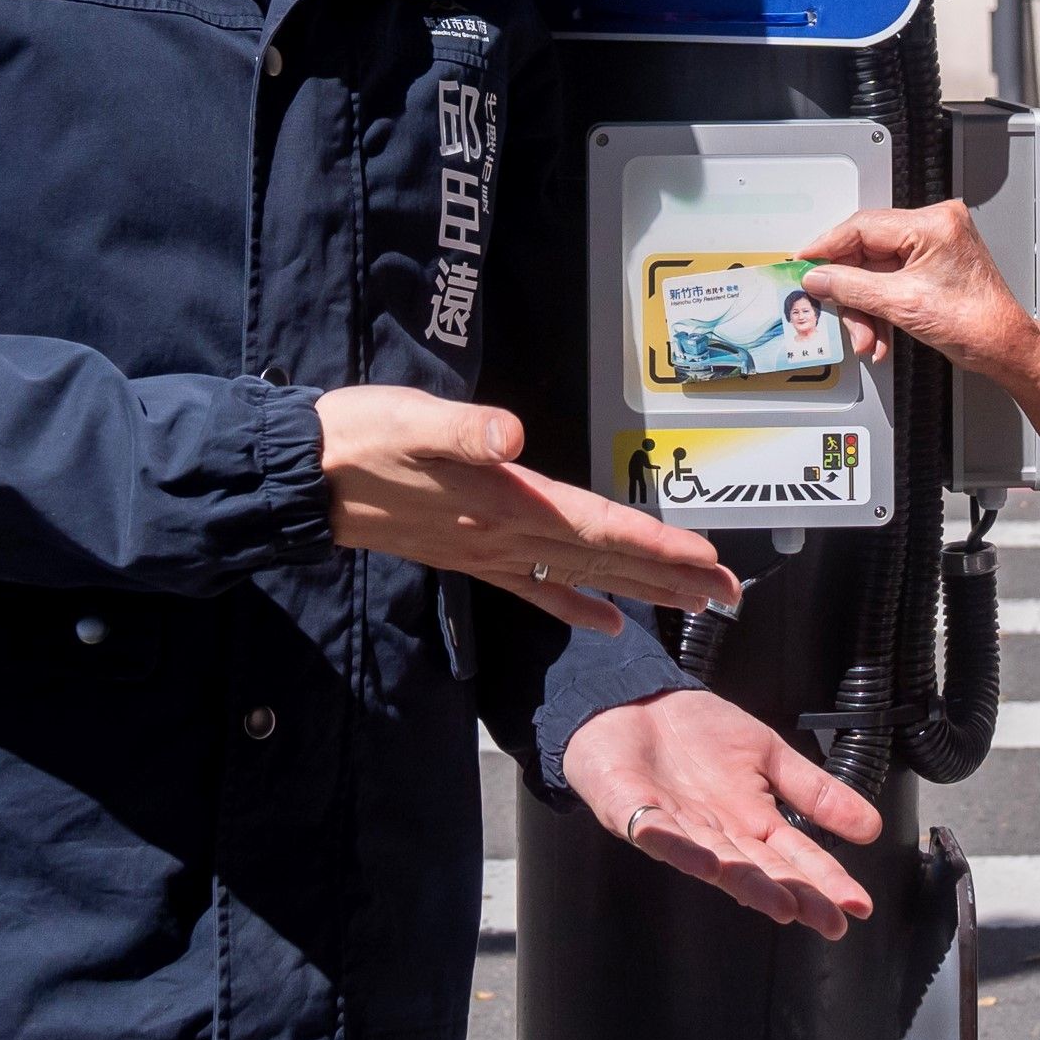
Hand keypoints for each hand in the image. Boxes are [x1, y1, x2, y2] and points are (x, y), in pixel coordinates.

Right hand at [316, 386, 737, 633]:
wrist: (309, 478)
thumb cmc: (363, 438)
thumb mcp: (413, 420)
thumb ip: (465, 430)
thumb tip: (509, 434)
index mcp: (506, 501)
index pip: (598, 528)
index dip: (656, 546)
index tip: (709, 562)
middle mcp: (506, 536)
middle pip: (606, 560)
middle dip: (672, 578)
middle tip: (730, 595)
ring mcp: (490, 551)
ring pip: (582, 576)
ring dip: (641, 591)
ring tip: (695, 604)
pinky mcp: (471, 554)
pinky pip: (536, 588)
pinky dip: (576, 604)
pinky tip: (608, 619)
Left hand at [563, 689, 883, 934]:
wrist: (635, 700)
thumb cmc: (697, 733)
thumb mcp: (770, 755)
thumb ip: (816, 792)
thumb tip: (873, 828)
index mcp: (751, 823)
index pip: (795, 858)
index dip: (825, 882)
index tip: (857, 907)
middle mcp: (716, 835)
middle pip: (759, 869)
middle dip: (792, 894)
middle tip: (826, 920)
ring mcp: (673, 827)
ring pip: (712, 858)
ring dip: (743, 879)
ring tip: (777, 900)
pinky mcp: (632, 809)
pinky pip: (654, 829)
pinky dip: (675, 843)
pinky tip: (701, 856)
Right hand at [796, 201, 1039, 380]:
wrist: (1005, 347)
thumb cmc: (976, 323)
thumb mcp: (901, 305)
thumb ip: (851, 288)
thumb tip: (818, 278)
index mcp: (933, 224)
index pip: (863, 226)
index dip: (828, 247)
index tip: (805, 263)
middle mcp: (936, 226)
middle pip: (868, 251)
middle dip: (852, 292)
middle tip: (833, 309)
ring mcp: (935, 245)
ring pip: (877, 271)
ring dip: (866, 307)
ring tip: (866, 336)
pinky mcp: (934, 264)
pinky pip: (892, 280)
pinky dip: (881, 307)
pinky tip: (878, 333)